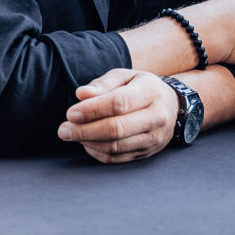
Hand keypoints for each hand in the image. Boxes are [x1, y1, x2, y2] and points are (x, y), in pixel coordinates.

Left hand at [57, 69, 176, 163]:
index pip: (119, 103)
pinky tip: (86, 142)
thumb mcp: (126, 76)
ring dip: (87, 142)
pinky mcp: (146, 153)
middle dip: (84, 131)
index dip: (92, 110)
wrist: (171, 107)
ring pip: (114, 147)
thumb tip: (81, 95)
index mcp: (151, 92)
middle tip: (63, 129)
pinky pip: (116, 158)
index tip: (71, 113)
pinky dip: (96, 152)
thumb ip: (103, 83)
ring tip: (71, 134)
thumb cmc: (141, 88)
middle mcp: (156, 117)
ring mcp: (153, 138)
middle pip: (116, 129)